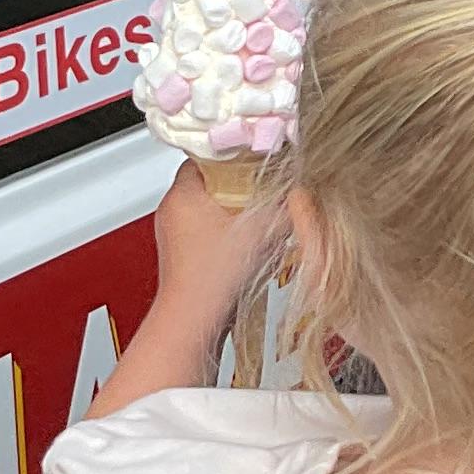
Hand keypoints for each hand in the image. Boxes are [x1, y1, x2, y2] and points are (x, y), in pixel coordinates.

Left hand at [148, 162, 272, 350]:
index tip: (254, 157)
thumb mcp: (262, 230)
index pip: (205, 155)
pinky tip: (244, 243)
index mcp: (183, 193)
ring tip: (254, 217)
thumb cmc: (215, 276)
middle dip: (236, 184)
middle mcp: (171, 210)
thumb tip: (301, 191)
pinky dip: (223, 232)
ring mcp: (172, 234)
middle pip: (207, 181)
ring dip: (230, 210)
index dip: (233, 154)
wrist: (194, 318)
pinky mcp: (180, 255)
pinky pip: (203, 231)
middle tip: (260, 188)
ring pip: (205, 207)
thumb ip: (284, 205)